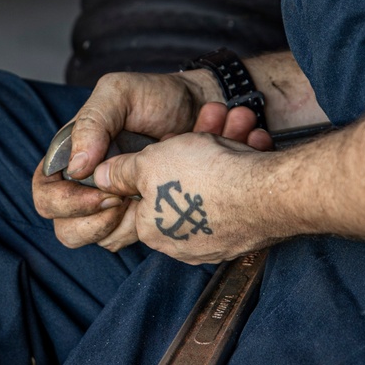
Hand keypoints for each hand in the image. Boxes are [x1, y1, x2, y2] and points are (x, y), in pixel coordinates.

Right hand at [32, 72, 271, 252]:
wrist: (201, 109)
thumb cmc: (157, 97)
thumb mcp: (120, 93)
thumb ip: (92, 122)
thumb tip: (75, 167)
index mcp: (71, 153)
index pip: (45, 192)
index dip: (64, 202)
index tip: (101, 193)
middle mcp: (85, 182)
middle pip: (64, 226)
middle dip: (90, 222)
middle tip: (121, 202)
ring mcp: (110, 201)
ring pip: (95, 238)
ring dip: (118, 227)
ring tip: (142, 199)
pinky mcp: (136, 213)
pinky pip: (125, 238)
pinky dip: (139, 229)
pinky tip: (157, 204)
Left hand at [93, 125, 282, 263]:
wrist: (265, 194)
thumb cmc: (204, 175)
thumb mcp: (149, 162)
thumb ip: (121, 171)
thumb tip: (100, 178)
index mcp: (152, 228)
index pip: (142, 193)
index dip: (154, 159)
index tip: (170, 140)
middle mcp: (181, 244)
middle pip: (181, 186)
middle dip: (196, 148)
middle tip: (211, 121)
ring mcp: (216, 243)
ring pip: (213, 186)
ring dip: (225, 148)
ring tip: (238, 123)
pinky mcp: (245, 237)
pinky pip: (239, 197)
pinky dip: (244, 167)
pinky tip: (253, 144)